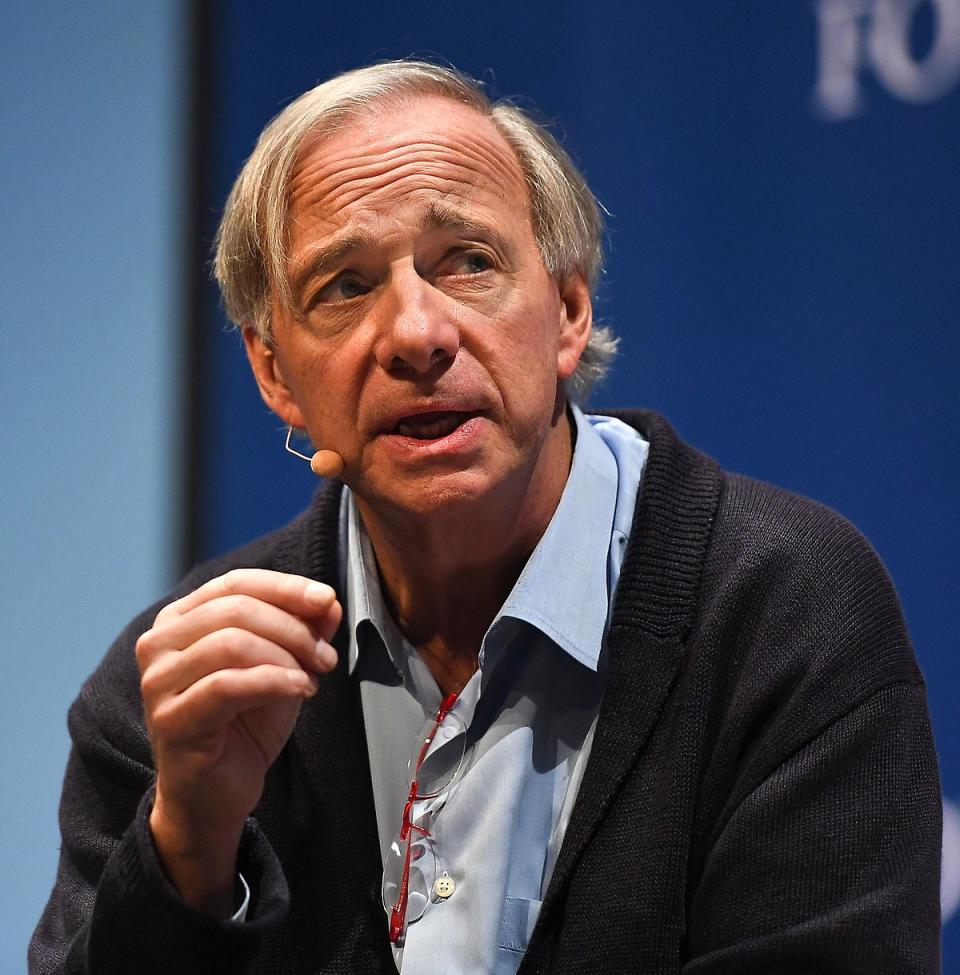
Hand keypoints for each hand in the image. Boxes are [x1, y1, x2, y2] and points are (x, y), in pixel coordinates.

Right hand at [135, 569, 341, 914]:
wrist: (215, 796)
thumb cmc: (244, 725)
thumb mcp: (282, 667)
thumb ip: (303, 630)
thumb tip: (329, 602)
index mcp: (180, 620)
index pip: (235, 583)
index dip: (285, 587)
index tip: (327, 599)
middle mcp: (159, 644)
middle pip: (235, 609)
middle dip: (293, 627)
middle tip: (326, 655)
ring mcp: (158, 682)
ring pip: (231, 643)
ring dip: (286, 655)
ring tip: (314, 676)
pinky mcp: (170, 720)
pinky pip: (228, 685)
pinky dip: (273, 681)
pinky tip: (300, 689)